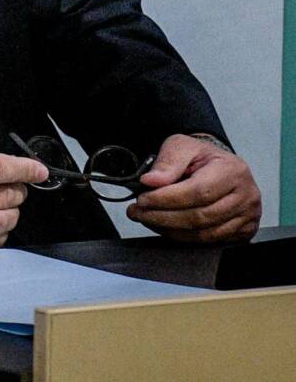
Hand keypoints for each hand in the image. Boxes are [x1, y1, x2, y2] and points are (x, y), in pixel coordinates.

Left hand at [127, 134, 260, 242]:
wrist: (219, 166)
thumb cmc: (202, 157)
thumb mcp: (182, 146)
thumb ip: (167, 162)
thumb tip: (151, 181)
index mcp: (233, 171)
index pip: (198, 191)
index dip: (166, 199)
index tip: (142, 199)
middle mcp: (246, 195)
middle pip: (201, 216)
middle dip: (162, 217)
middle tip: (137, 212)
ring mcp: (248, 216)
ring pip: (204, 233)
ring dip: (169, 229)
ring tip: (146, 219)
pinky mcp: (244, 231)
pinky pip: (209, 241)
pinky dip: (183, 236)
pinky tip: (165, 227)